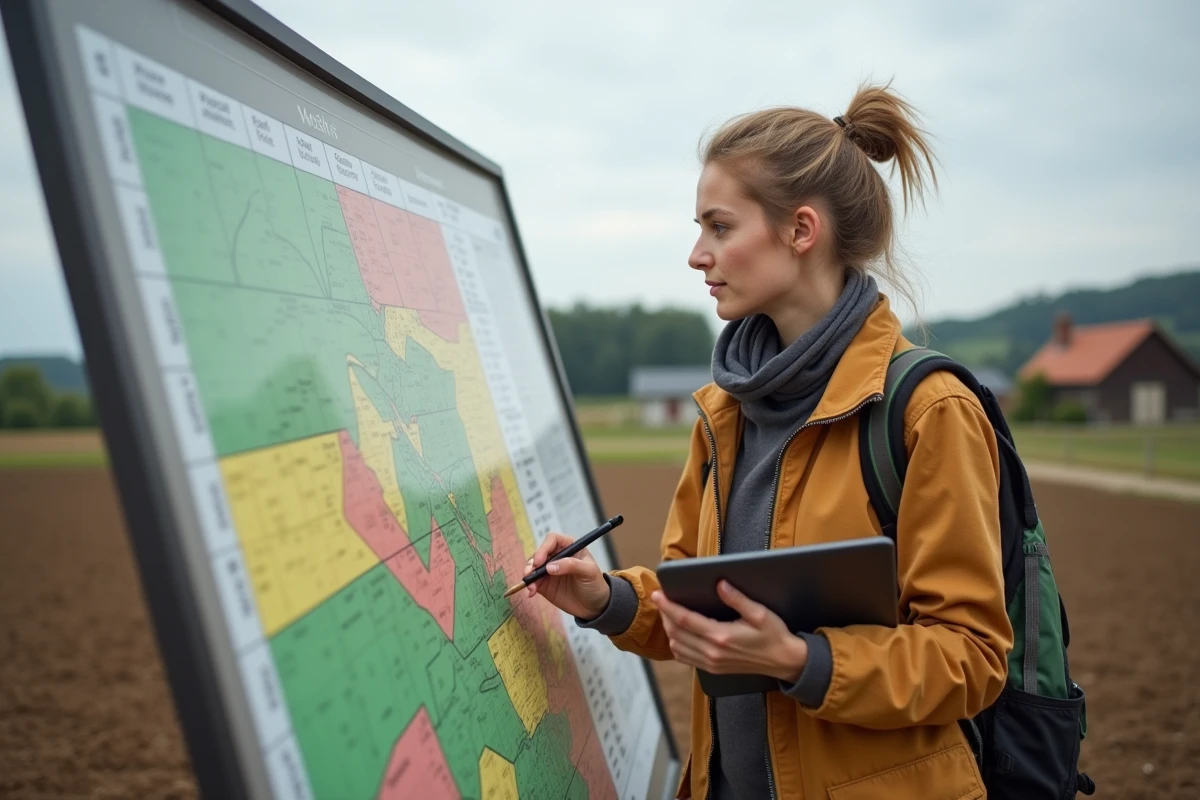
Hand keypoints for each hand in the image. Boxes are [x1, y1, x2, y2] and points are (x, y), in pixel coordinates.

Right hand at [523, 532, 610, 619]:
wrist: (594, 606)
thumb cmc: (595, 584)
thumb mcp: (589, 572)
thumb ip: (571, 565)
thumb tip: (550, 567)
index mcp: (569, 547)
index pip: (552, 540)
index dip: (544, 548)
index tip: (540, 561)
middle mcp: (557, 556)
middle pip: (539, 552)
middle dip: (532, 562)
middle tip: (530, 573)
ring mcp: (549, 570)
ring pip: (533, 566)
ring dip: (528, 574)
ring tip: (531, 586)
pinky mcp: (544, 584)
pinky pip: (533, 581)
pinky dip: (530, 585)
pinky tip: (531, 592)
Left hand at [652, 580, 808, 682]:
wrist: (784, 662)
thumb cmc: (774, 636)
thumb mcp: (760, 614)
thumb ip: (738, 599)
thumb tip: (720, 584)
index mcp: (722, 637)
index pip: (684, 620)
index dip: (668, 606)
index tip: (657, 594)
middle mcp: (713, 653)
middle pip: (676, 633)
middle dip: (664, 615)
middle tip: (661, 599)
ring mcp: (712, 663)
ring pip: (677, 647)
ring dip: (669, 630)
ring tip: (668, 613)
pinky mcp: (713, 669)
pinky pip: (685, 658)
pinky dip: (677, 644)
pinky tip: (679, 633)